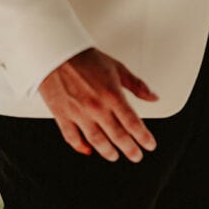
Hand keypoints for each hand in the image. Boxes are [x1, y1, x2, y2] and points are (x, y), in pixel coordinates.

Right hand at [38, 48, 158, 162]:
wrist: (56, 52)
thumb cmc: (85, 58)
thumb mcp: (117, 68)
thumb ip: (137, 85)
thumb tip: (153, 96)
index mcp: (112, 96)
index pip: (133, 123)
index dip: (144, 137)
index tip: (149, 144)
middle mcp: (96, 107)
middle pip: (118, 136)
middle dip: (130, 149)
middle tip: (136, 156)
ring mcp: (78, 113)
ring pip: (96, 140)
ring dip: (108, 152)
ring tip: (115, 156)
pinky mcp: (62, 115)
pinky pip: (72, 137)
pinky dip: (80, 147)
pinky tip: (87, 151)